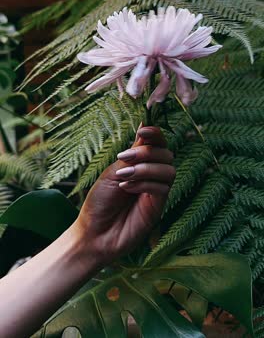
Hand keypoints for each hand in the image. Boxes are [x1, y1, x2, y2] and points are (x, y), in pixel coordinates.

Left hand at [76, 125, 174, 265]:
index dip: (155, 134)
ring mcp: (156, 191)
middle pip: (166, 154)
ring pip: (169, 170)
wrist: (93, 233)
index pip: (157, 143)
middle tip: (124, 159)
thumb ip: (131, 154)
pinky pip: (162, 188)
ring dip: (146, 168)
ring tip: (123, 176)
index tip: (143, 131)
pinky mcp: (158, 207)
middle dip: (147, 152)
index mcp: (140, 164)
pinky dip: (144, 184)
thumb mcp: (112, 172)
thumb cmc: (100, 202)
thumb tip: (143, 127)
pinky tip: (126, 188)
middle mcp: (152, 176)